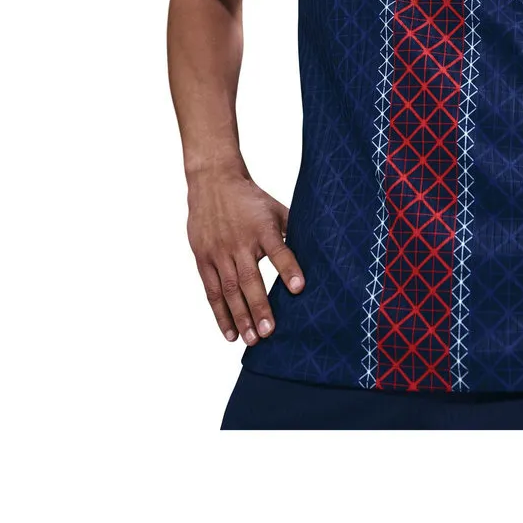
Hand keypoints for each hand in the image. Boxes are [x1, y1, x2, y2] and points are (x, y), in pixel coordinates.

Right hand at [186, 171, 303, 344]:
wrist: (213, 182)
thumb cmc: (251, 199)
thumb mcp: (275, 208)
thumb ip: (293, 230)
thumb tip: (319, 250)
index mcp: (263, 228)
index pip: (278, 250)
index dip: (289, 269)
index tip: (300, 288)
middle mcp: (240, 242)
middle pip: (250, 278)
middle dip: (259, 307)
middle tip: (269, 333)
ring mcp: (219, 252)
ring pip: (229, 290)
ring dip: (240, 317)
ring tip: (252, 340)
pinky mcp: (204, 259)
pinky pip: (212, 291)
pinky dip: (220, 314)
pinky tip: (230, 334)